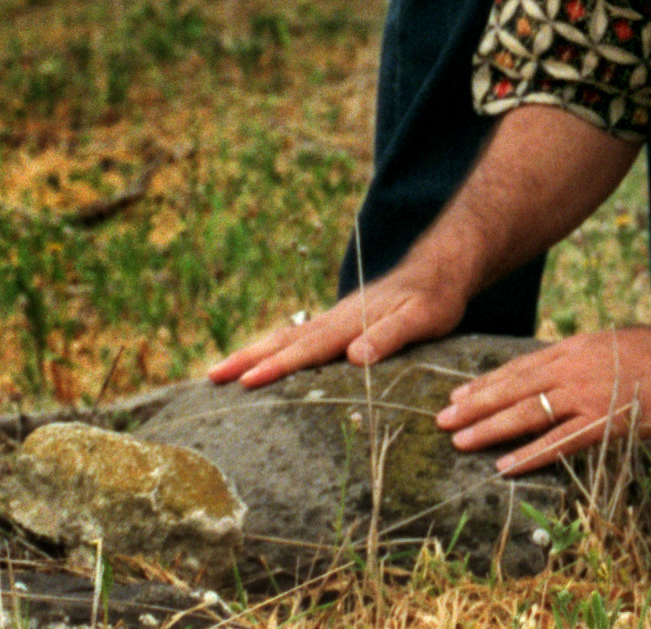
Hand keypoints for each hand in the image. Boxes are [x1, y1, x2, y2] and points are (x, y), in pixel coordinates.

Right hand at [206, 267, 466, 388]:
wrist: (439, 269)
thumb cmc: (434, 298)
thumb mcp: (422, 319)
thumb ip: (390, 336)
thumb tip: (355, 358)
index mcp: (352, 322)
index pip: (309, 349)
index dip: (278, 366)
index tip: (247, 381)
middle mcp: (336, 319)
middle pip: (286, 340)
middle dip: (248, 359)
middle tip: (211, 377)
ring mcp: (335, 319)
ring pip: (287, 336)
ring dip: (253, 353)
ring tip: (218, 371)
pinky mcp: (339, 321)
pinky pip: (298, 336)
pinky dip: (273, 347)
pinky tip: (259, 358)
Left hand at [436, 326, 650, 475]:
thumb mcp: (605, 343)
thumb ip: (575, 359)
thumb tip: (549, 370)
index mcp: (571, 350)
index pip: (518, 368)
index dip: (485, 384)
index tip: (457, 396)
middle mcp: (571, 370)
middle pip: (513, 389)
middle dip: (475, 406)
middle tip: (442, 420)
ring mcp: (585, 396)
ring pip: (528, 414)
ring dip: (491, 428)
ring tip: (460, 441)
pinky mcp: (603, 422)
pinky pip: (559, 442)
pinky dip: (530, 454)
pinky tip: (506, 466)